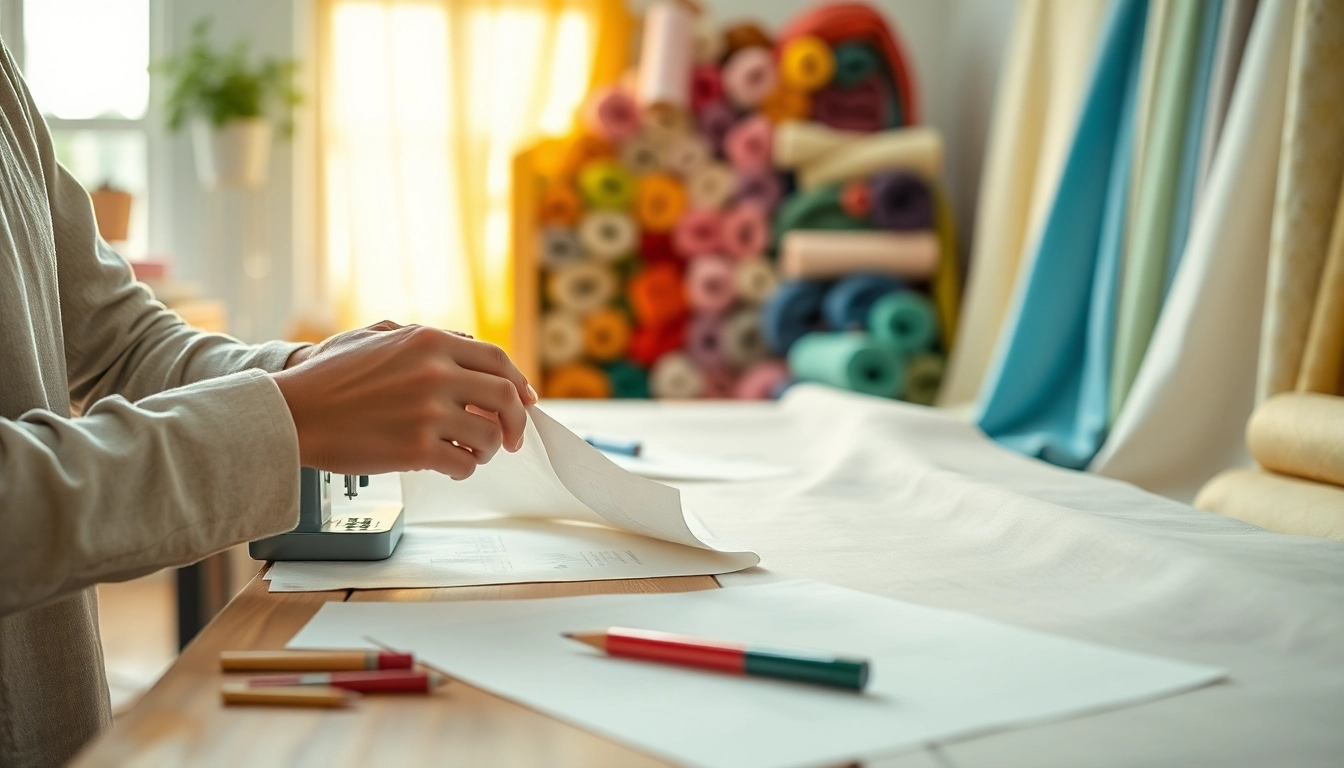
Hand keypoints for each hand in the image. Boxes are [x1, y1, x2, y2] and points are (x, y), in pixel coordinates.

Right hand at [271, 321, 537, 478]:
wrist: (293, 413)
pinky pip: (463, 463)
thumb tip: (468, 344)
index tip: (526, 401)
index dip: (519, 383)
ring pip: (488, 436)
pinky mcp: (416, 448)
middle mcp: (436, 373)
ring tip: (471, 453)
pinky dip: (465, 469)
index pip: (497, 360)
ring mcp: (428, 412)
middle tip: (512, 439)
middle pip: (505, 397)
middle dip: (516, 422)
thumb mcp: (377, 337)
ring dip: (486, 450)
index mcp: (430, 342)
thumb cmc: (330, 377)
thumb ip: (425, 339)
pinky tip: (452, 467)